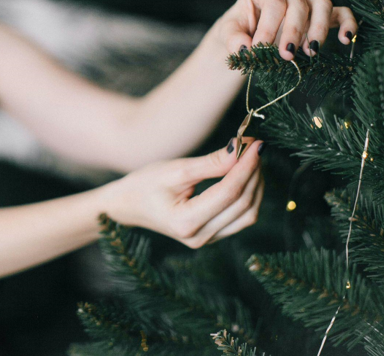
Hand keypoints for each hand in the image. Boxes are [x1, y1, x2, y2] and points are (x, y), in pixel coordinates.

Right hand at [103, 140, 263, 248]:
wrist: (128, 205)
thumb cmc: (145, 184)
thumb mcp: (176, 169)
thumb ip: (211, 162)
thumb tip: (242, 148)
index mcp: (185, 221)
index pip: (229, 193)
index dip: (247, 166)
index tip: (255, 143)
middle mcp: (199, 237)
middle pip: (243, 204)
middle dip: (254, 173)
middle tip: (254, 146)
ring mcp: (208, 240)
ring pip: (248, 214)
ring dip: (255, 185)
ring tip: (251, 159)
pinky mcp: (213, 236)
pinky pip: (242, 218)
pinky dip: (249, 195)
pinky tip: (246, 175)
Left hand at [212, 0, 357, 59]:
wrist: (248, 34)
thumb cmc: (239, 28)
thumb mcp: (228, 32)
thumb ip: (232, 39)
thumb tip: (245, 49)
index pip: (273, 1)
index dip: (268, 27)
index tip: (260, 49)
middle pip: (297, 5)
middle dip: (292, 32)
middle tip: (286, 55)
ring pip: (321, 6)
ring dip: (318, 29)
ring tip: (311, 52)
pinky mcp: (322, 11)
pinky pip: (341, 12)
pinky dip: (347, 24)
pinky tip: (347, 38)